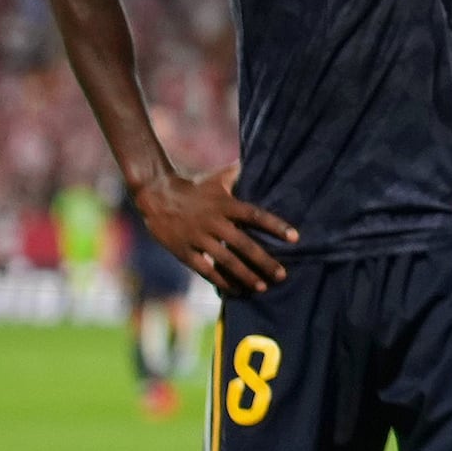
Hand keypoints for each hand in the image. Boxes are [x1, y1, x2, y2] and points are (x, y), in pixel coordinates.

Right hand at [137, 165, 294, 296]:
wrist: (157, 195)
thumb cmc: (195, 188)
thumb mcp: (217, 179)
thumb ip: (239, 175)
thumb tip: (262, 160)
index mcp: (225, 204)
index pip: (255, 215)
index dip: (276, 226)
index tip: (295, 238)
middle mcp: (214, 221)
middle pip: (244, 244)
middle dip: (264, 261)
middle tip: (282, 275)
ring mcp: (198, 237)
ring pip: (226, 261)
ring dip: (246, 275)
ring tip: (262, 287)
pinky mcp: (184, 251)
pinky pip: (205, 270)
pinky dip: (221, 281)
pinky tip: (235, 290)